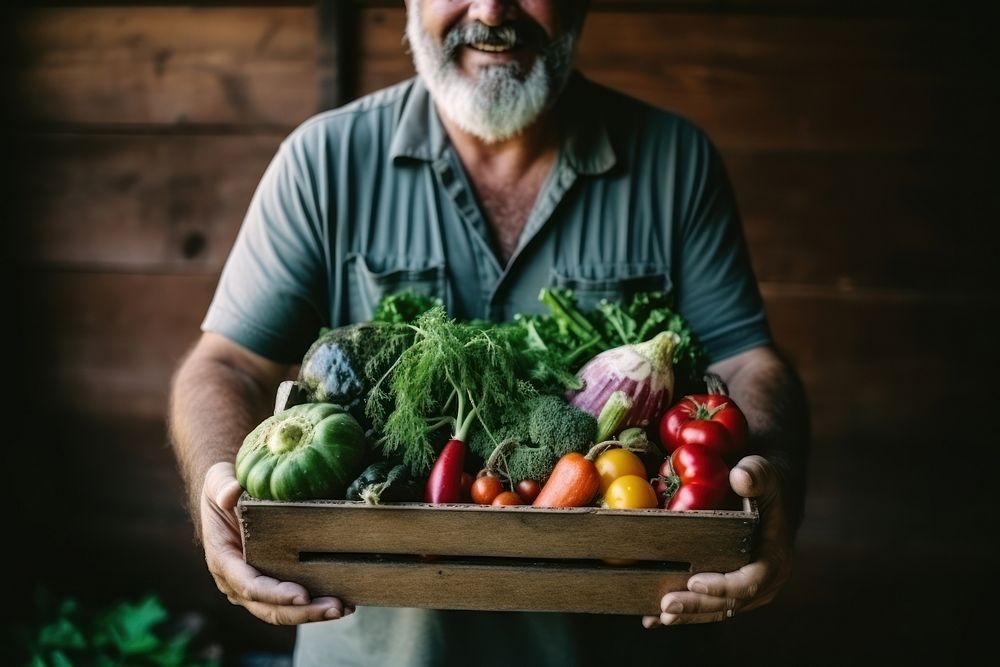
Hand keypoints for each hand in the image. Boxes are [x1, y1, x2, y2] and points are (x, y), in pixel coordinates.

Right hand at [201, 462, 351, 623]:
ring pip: (280, 612)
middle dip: (302, 612)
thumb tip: (230, 495)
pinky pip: (288, 604)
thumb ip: (224, 485)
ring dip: (312, 614)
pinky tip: (340, 603)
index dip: (275, 593)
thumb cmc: (223, 488)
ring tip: (343, 609)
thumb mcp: (219, 480)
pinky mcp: (269, 584)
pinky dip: (312, 606)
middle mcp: (235, 581)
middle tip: (335, 607)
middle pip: (268, 608)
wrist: (227, 498)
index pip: (249, 584)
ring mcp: (251, 587)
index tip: (302, 595)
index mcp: (222, 559)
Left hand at [642, 455, 793, 627]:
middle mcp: (763, 581)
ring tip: (656, 617)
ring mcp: (746, 588)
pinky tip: (653, 618)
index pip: (750, 581)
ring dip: (688, 614)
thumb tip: (741, 477)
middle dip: (697, 606)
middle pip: (729, 602)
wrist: (770, 494)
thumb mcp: (763, 473)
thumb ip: (755, 475)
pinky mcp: (729, 587)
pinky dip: (684, 611)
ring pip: (717, 609)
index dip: (723, 586)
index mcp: (774, 559)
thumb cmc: (766, 483)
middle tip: (666, 605)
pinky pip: (708, 605)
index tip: (695, 582)